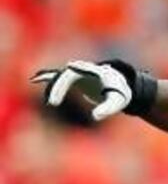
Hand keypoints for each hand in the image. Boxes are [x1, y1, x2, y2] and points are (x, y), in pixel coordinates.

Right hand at [32, 59, 156, 120]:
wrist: (118, 86)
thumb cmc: (118, 93)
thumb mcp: (117, 102)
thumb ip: (108, 109)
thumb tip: (95, 117)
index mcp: (97, 72)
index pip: (86, 68)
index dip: (79, 67)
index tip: (70, 65)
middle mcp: (83, 70)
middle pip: (67, 75)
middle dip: (59, 86)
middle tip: (53, 103)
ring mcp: (76, 73)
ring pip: (59, 76)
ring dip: (52, 86)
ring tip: (47, 100)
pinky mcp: (71, 79)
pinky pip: (56, 77)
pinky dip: (46, 78)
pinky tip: (33, 80)